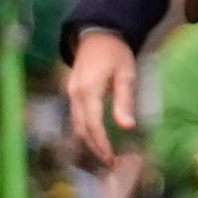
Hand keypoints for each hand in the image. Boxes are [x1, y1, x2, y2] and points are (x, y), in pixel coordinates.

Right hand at [62, 27, 141, 159]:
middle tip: (111, 163)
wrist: (97, 34)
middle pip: (82, 129)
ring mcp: (70, 94)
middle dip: (95, 148)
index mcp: (88, 91)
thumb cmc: (115, 53)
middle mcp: (75, 95)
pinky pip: (76, 117)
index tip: (113, 160)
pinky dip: (85, 131)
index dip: (102, 145)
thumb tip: (127, 127)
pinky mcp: (72, 93)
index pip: (93, 125)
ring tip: (105, 155)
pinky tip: (96, 139)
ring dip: (89, 142)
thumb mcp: (126, 74)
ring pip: (76, 125)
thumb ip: (124, 100)